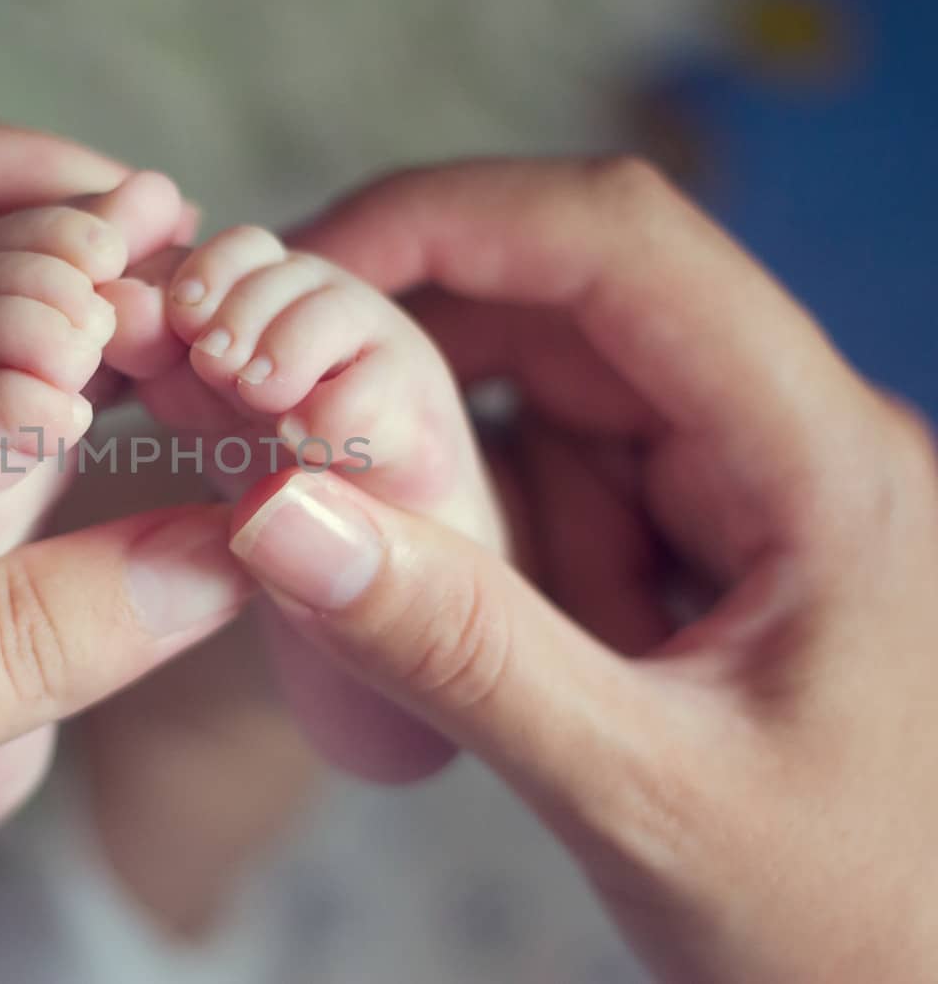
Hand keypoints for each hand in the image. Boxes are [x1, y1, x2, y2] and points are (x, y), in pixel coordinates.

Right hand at [232, 158, 937, 981]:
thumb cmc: (862, 926)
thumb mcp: (643, 795)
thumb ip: (458, 653)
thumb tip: (273, 512)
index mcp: (820, 461)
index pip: (623, 245)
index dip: (447, 221)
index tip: (298, 269)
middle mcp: (787, 442)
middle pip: (568, 308)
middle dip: (415, 350)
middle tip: (279, 417)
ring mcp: (746, 494)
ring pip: (551, 401)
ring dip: (449, 465)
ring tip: (392, 565)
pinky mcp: (707, 551)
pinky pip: (565, 488)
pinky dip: (484, 531)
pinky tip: (467, 618)